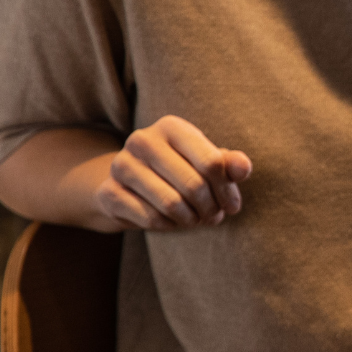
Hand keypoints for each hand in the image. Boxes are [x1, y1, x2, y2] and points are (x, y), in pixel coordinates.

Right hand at [98, 115, 252, 231]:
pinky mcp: (109, 193)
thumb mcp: (209, 162)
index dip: (227, 190)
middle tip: (215, 216)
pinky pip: (151, 218)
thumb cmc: (183, 170)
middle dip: (211, 208)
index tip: (232, 205)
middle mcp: (142, 140)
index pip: (212, 163)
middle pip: (194, 185)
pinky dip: (170, 226)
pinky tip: (173, 221)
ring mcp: (121, 165)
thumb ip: (230, 164)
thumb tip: (243, 168)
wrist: (132, 185)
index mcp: (171, 126)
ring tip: (197, 219)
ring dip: (192, 219)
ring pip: (172, 204)